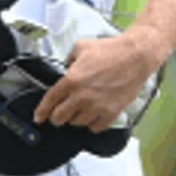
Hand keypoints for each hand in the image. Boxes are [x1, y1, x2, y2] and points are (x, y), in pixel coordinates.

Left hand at [34, 27, 164, 131]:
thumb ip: (69, 59)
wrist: (136, 56)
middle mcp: (82, 96)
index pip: (49, 102)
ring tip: (80, 110)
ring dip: (75, 118)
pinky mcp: (111, 113)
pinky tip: (93, 115)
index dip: (41, 112)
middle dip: (57, 117)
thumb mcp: (81, 47)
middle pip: (60, 118)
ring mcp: (97, 107)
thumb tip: (66, 67)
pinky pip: (95, 127)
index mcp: (71, 80)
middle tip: (59, 113)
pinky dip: (92, 123)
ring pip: (77, 124)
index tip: (39, 117)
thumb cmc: (111, 51)